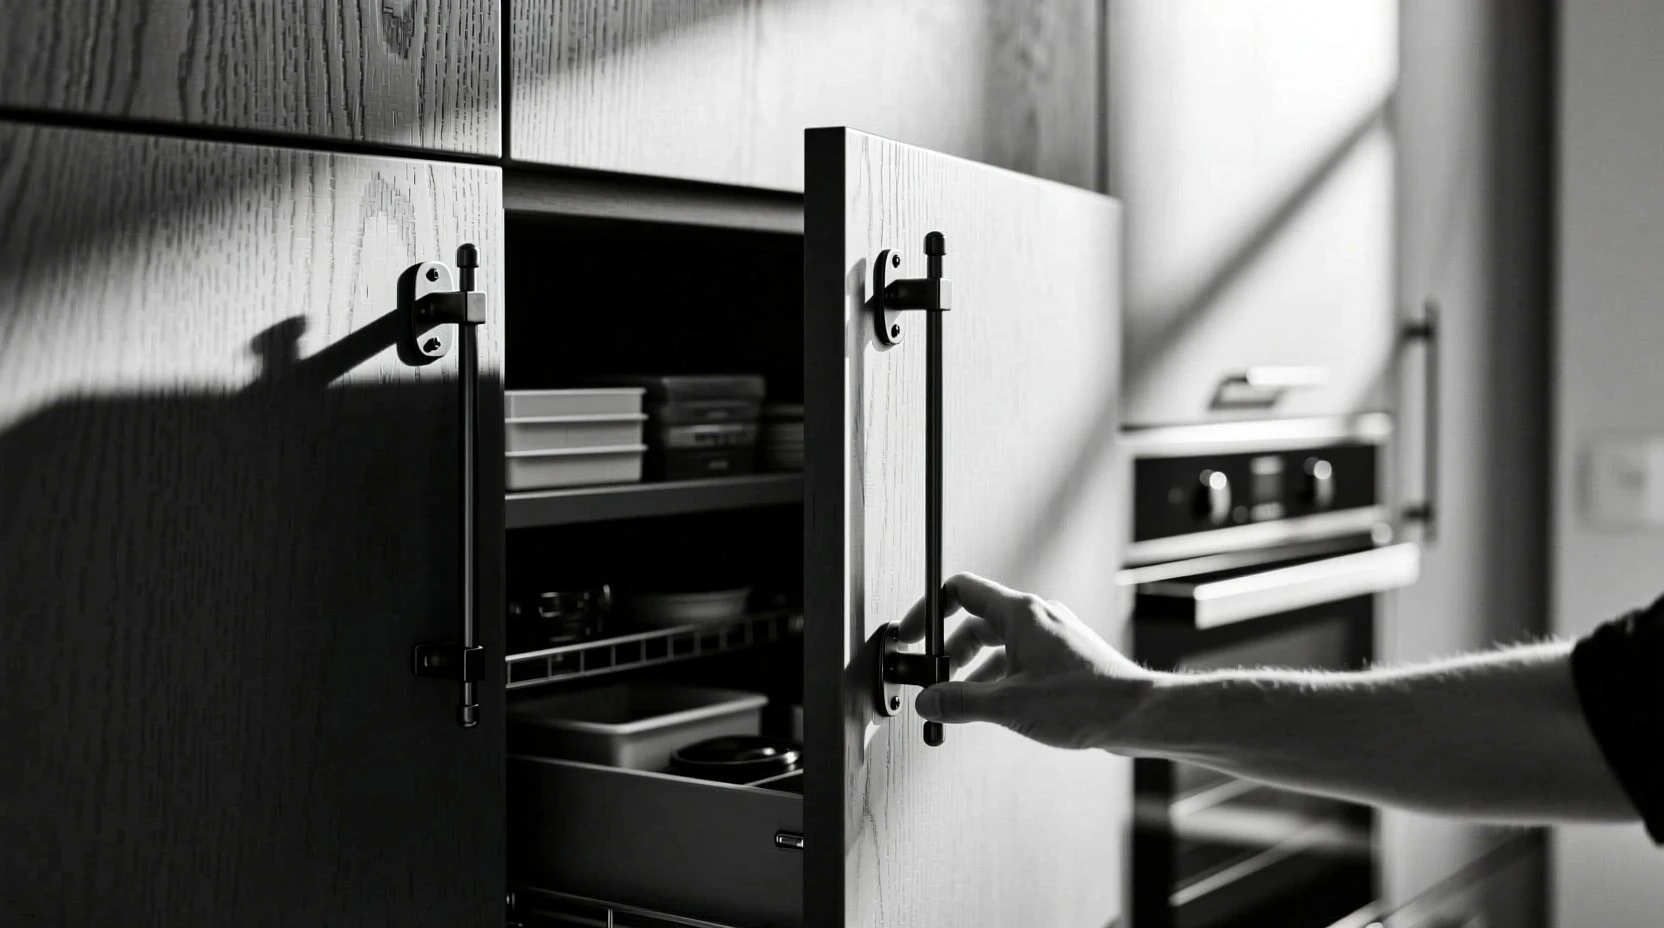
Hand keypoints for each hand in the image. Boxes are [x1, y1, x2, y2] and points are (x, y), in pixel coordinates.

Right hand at [896, 572, 1153, 749]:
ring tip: (957, 698)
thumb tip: (928, 700)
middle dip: (949, 651)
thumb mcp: (1010, 704)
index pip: (961, 591)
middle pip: (976, 621)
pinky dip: (997, 678)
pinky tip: (991, 706)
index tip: (912, 635)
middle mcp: (1037, 618)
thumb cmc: (1087, 700)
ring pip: (998, 644)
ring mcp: (1052, 637)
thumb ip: (960, 701)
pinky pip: (1018, 659)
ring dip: (972, 669)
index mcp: (1021, 613)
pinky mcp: (1063, 659)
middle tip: (932, 677)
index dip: (929, 611)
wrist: (1138, 715)